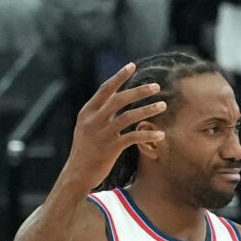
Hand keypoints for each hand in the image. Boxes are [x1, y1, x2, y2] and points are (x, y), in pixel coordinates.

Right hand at [59, 64, 165, 191]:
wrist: (77, 174)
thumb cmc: (85, 150)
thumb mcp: (87, 127)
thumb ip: (99, 112)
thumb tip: (115, 96)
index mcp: (87, 112)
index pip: (105, 89)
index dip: (119, 77)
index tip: (132, 65)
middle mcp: (92, 121)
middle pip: (119, 99)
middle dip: (139, 91)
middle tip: (156, 86)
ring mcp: (101, 134)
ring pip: (128, 116)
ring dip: (148, 110)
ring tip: (163, 105)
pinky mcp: (110, 148)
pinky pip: (133, 137)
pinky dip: (148, 135)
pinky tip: (160, 135)